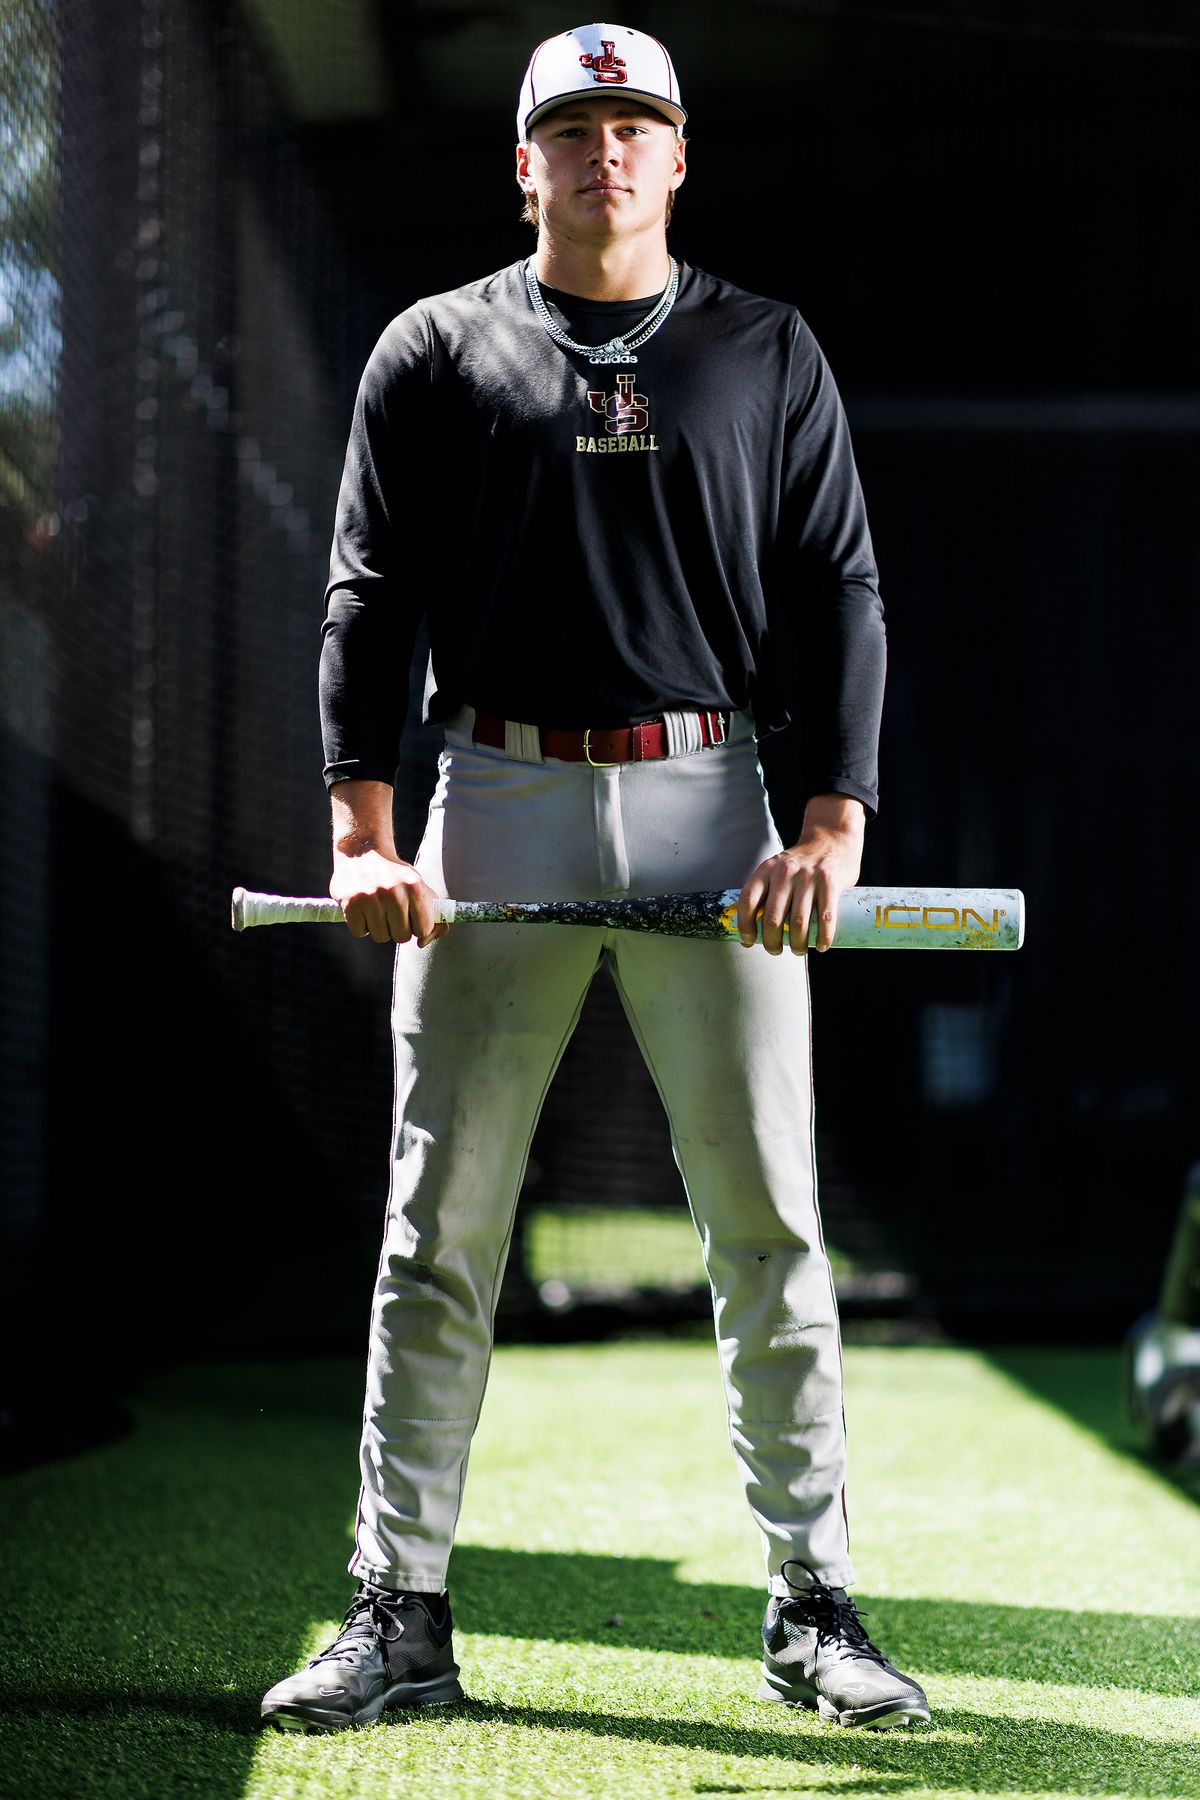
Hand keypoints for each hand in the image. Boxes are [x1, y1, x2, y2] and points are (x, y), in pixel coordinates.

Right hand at [330, 849, 447, 947]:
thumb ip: (433, 916)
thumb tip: (422, 943)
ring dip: (379, 928)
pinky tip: (363, 909)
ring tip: (377, 909)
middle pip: (402, 936)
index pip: (423, 929)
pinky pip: (360, 932)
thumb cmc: (395, 876)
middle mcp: (392, 891)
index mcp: (414, 887)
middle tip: (392, 912)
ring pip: (380, 937)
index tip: (413, 917)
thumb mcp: (419, 888)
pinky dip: (362, 925)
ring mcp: (370, 897)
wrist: (362, 851)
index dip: (418, 927)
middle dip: (398, 929)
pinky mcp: (350, 903)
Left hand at [736, 794, 865, 955]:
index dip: (745, 926)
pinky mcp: (830, 882)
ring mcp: (808, 876)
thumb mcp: (776, 869)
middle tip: (776, 950)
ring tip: (799, 950)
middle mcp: (785, 872)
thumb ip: (766, 894)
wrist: (831, 838)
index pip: (747, 901)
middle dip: (772, 943)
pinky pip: (825, 918)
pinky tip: (822, 946)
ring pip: (798, 923)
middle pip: (772, 919)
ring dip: (798, 945)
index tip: (750, 941)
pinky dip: (823, 938)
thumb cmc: (800, 864)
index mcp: (766, 869)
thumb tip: (750, 934)